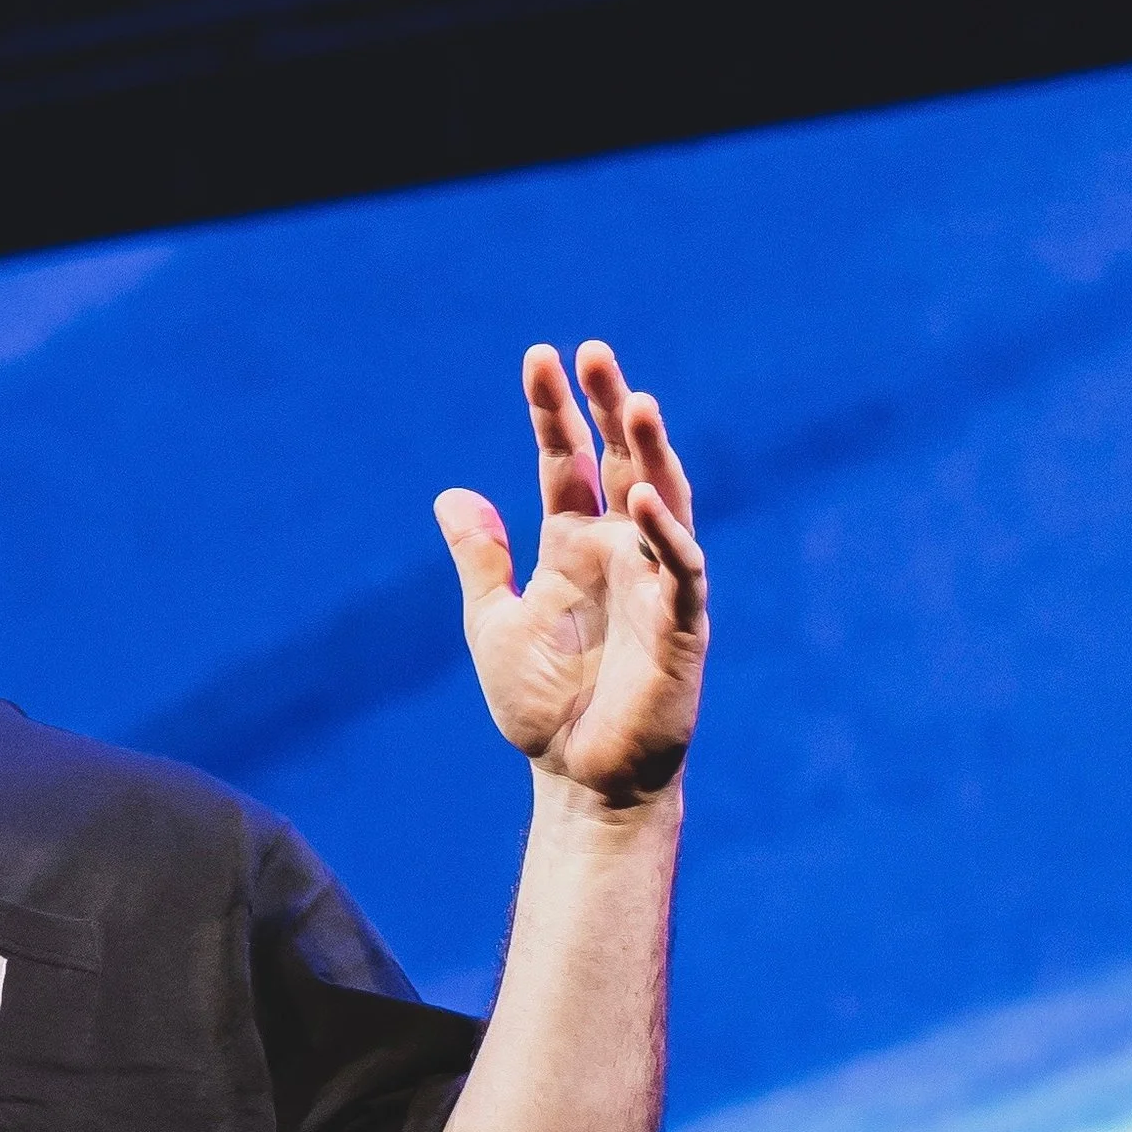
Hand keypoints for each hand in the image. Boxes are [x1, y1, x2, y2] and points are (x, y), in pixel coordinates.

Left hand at [435, 342, 708, 807]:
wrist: (579, 779)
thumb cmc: (542, 707)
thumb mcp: (495, 624)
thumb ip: (481, 560)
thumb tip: (450, 494)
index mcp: (572, 545)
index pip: (566, 462)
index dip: (554, 413)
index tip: (538, 357)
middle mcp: (619, 551)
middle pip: (620, 460)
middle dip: (609, 407)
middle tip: (594, 352)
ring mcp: (655, 583)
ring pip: (662, 498)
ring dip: (650, 451)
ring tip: (635, 401)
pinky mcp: (680, 625)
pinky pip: (679, 568)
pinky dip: (663, 533)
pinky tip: (640, 497)